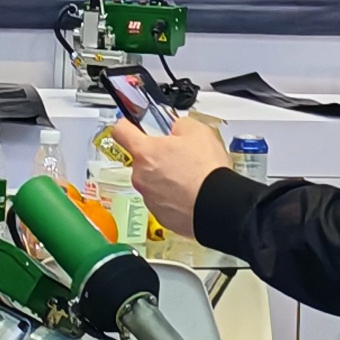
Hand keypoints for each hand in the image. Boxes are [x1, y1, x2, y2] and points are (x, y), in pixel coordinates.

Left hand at [116, 115, 236, 238]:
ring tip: (189, 177)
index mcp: (145, 152)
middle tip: (178, 156)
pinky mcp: (160, 215)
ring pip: (151, 181)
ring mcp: (149, 197)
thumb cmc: (207, 171)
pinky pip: (162, 200)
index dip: (126, 125)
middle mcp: (141, 176)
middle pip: (141, 160)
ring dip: (165, 178)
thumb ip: (179, 124)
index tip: (129, 125)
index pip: (121, 131)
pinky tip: (190, 193)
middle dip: (156, 156)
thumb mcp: (198, 131)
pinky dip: (172, 197)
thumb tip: (177, 128)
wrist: (218, 206)